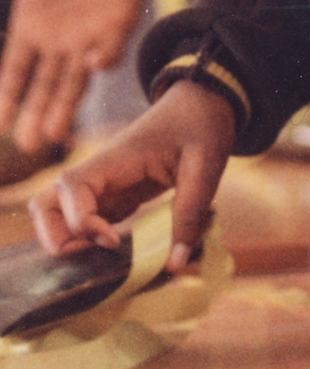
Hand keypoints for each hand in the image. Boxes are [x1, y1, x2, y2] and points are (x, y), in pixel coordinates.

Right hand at [0, 0, 152, 150]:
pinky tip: (94, 66)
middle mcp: (60, 40)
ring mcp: (91, 35)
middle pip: (45, 86)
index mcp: (34, 27)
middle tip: (29, 144)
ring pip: (76, 79)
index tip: (0, 126)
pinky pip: (112, 46)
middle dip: (36, 114)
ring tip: (54, 132)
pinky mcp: (120, 23)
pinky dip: (104, 57)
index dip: (8, 98)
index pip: (16, 71)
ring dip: (66, 105)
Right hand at [29, 82, 235, 272]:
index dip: (81, 222)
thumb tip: (173, 266)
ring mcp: (101, 186)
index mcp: (114, 159)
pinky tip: (122, 253)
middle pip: (45, 206)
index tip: (115, 240)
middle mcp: (97, 174)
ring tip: (108, 256)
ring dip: (70, 242)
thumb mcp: (205, 167)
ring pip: (56, 216)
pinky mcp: (113, 197)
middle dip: (59, 239)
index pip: (69, 188)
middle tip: (99, 255)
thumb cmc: (202, 127)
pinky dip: (90, 242)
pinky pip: (83, 222)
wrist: (203, 103)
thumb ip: (189, 214)